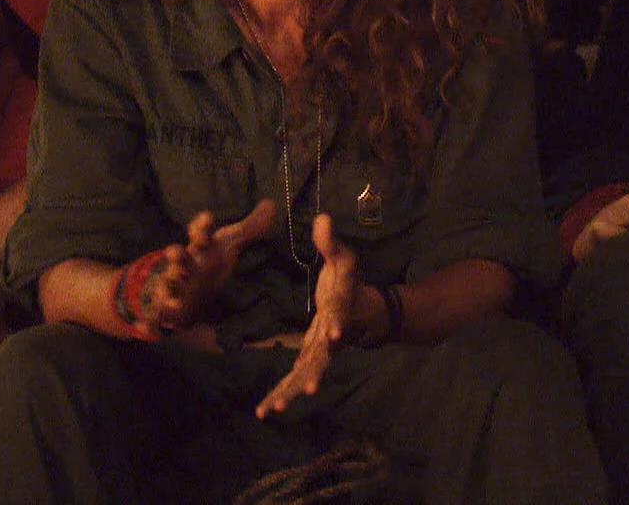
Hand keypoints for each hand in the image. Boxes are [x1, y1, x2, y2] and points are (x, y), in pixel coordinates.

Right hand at [138, 199, 276, 334]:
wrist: (185, 287)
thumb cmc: (208, 262)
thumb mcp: (228, 245)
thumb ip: (249, 228)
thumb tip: (271, 205)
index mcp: (200, 247)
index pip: (201, 231)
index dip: (202, 225)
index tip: (208, 218)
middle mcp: (185, 264)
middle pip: (180, 258)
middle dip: (176, 255)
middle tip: (174, 251)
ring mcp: (175, 285)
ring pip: (167, 284)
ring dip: (165, 286)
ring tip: (165, 290)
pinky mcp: (169, 307)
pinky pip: (158, 314)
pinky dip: (152, 319)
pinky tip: (145, 324)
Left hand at [257, 213, 358, 417]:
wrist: (364, 311)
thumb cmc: (350, 283)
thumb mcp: (344, 259)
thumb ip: (331, 242)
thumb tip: (322, 217)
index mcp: (340, 311)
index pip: (340, 317)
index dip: (338, 326)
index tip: (334, 336)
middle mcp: (331, 337)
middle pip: (324, 357)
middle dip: (315, 373)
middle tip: (308, 390)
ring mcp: (321, 352)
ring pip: (307, 376)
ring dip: (290, 392)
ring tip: (271, 410)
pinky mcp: (311, 359)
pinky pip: (296, 380)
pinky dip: (282, 394)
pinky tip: (265, 410)